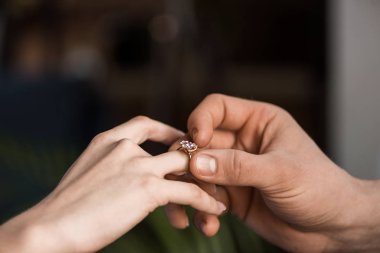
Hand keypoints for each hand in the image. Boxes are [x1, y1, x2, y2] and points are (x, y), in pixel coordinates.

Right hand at [0, 116, 225, 252]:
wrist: (50, 227)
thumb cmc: (66, 208)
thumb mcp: (87, 173)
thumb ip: (109, 166)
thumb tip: (123, 174)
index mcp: (109, 140)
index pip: (145, 124)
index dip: (168, 131)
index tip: (180, 141)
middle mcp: (126, 147)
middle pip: (174, 147)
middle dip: (194, 160)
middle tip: (209, 172)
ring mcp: (138, 165)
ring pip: (187, 168)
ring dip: (207, 183)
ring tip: (219, 197)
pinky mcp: (148, 189)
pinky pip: (189, 192)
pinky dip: (206, 202)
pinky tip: (216, 211)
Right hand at [166, 94, 379, 251]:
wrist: (332, 228)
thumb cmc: (319, 188)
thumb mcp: (281, 172)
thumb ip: (239, 167)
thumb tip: (196, 164)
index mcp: (257, 122)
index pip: (216, 108)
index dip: (200, 120)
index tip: (196, 141)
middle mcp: (241, 143)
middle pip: (199, 142)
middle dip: (188, 161)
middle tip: (183, 180)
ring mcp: (234, 170)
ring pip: (196, 172)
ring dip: (191, 191)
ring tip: (199, 209)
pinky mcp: (231, 196)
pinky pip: (204, 198)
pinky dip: (201, 211)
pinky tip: (210, 225)